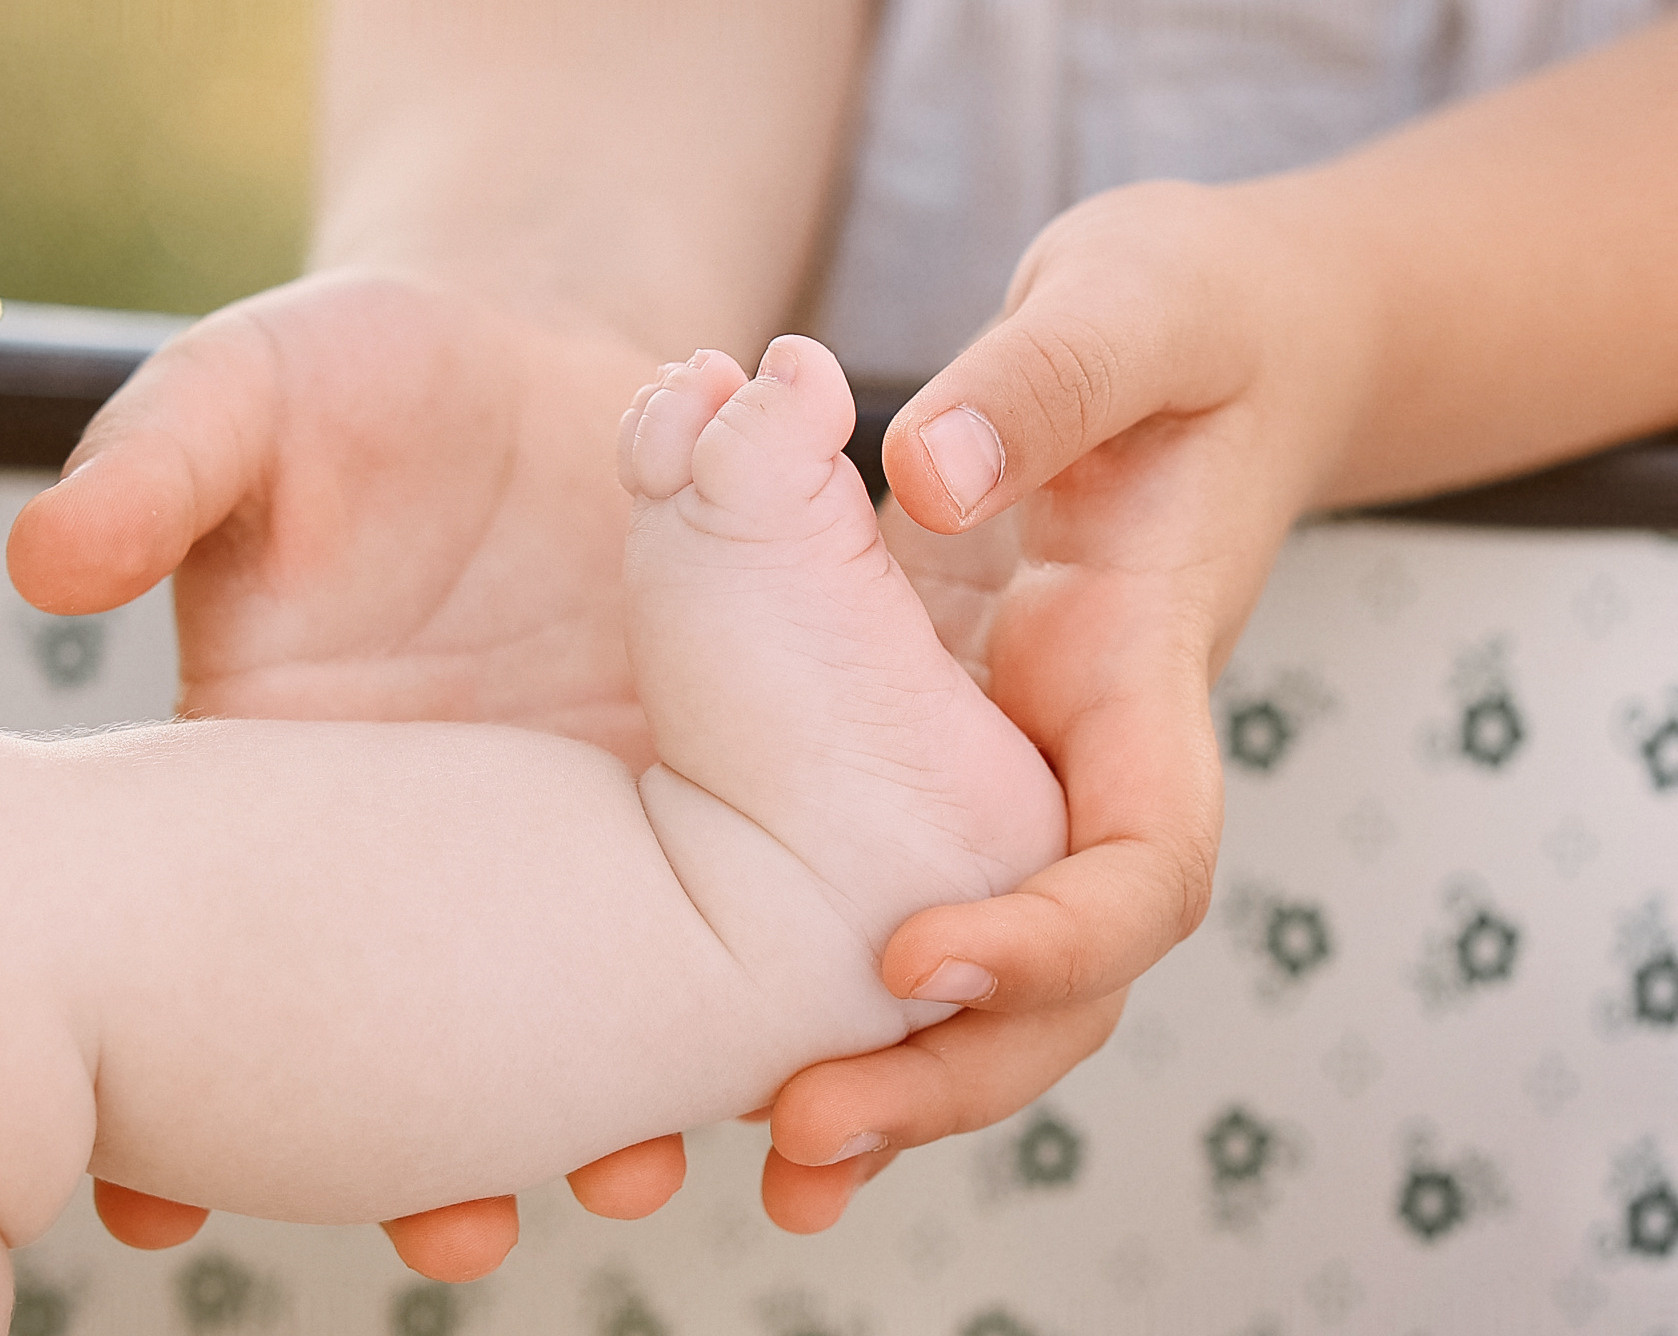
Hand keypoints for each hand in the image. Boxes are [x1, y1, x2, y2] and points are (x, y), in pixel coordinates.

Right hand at [9, 269, 691, 1276]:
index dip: (196, 1082)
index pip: (242, 949)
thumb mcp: (256, 394)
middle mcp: (450, 839)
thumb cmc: (372, 380)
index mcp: (302, 772)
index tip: (166, 1204)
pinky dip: (763, 976)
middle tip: (457, 1225)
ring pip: (603, 1002)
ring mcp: (590, 825)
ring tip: (635, 1170)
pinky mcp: (715, 775)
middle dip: (445, 1144)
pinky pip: (744, 894)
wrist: (552, 351)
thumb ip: (160, 466)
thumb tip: (47, 561)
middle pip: (438, 1026)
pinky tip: (786, 1046)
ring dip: (615, 1103)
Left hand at [754, 179, 1370, 1226]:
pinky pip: (891, 891)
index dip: (1050, 939)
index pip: (1145, 864)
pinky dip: (831, 984)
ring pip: (977, 974)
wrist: (1208, 352)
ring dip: (887, 1073)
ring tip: (767, 1153)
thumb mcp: (1134, 304)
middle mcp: (1081, 757)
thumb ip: (1046, 383)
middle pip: (1058, 978)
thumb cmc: (1196, 324)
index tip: (916, 954)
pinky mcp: (939, 754)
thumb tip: (925, 476)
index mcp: (1145, 674)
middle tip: (804, 1125)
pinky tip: (733, 1059)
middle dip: (949, 1072)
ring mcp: (1012, 771)